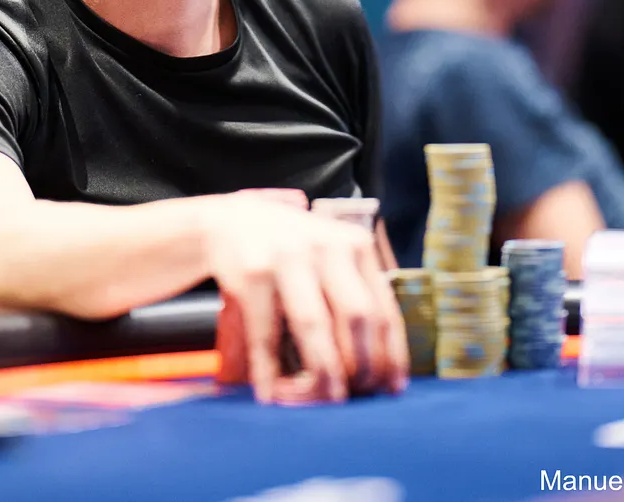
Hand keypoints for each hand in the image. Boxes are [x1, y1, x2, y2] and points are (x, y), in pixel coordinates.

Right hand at [201, 193, 406, 404]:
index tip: (391, 388)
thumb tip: (382, 362)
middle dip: (361, 366)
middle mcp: (326, 246)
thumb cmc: (290, 252)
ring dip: (322, 372)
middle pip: (356, 317)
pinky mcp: (253, 272)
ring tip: (324, 400)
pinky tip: (271, 393)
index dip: (391, 354)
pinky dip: (269, 370)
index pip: (383, 309)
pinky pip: (266, 332)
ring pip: (314, 325)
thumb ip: (354, 293)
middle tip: (356, 396)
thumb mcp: (330, 257)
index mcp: (355, 245)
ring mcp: (288, 256)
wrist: (231, 223)